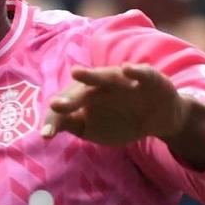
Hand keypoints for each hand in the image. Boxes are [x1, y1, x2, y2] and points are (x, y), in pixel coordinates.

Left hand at [42, 64, 189, 147]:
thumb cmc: (120, 120)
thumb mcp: (94, 128)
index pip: (67, 106)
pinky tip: (127, 69)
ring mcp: (125, 81)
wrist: (158, 119)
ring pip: (107, 77)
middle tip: (55, 104)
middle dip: (69, 98)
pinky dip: (135, 71)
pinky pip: (142, 73)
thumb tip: (48, 128)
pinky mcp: (149, 79)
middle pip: (83, 90)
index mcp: (87, 97)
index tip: (47, 135)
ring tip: (76, 72)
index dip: (56, 120)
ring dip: (92, 75)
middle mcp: (102, 86)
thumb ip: (73, 124)